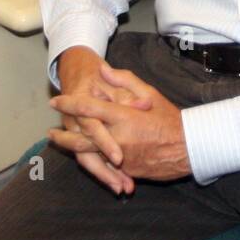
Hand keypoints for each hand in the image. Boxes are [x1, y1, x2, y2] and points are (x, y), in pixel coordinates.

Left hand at [51, 63, 190, 183]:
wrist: (189, 148)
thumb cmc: (169, 117)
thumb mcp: (149, 93)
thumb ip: (124, 81)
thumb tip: (103, 70)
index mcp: (122, 116)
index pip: (87, 108)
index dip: (68, 104)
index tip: (55, 101)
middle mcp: (118, 138)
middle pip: (81, 139)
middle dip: (62, 136)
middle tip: (50, 133)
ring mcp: (122, 157)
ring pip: (89, 156)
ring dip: (72, 150)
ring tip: (61, 145)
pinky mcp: (127, 170)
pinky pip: (106, 166)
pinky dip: (94, 161)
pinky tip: (86, 157)